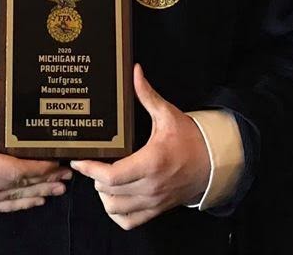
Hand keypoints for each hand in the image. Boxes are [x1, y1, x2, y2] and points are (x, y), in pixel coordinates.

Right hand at [0, 65, 71, 212]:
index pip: (16, 169)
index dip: (40, 169)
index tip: (57, 163)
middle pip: (19, 185)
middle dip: (46, 181)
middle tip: (68, 176)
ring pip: (13, 199)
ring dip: (38, 194)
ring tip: (59, 189)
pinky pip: (1, 207)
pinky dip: (20, 204)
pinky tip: (35, 200)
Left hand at [70, 64, 209, 229]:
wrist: (213, 163)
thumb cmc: (190, 138)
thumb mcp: (167, 114)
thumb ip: (147, 95)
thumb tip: (135, 72)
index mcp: (150, 162)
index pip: (110, 176)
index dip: (89, 169)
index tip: (78, 160)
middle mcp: (150, 186)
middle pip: (108, 192)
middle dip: (94, 177)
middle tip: (92, 163)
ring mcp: (153, 201)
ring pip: (115, 209)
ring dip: (104, 195)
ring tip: (103, 178)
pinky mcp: (157, 209)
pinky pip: (129, 221)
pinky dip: (117, 212)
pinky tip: (115, 196)